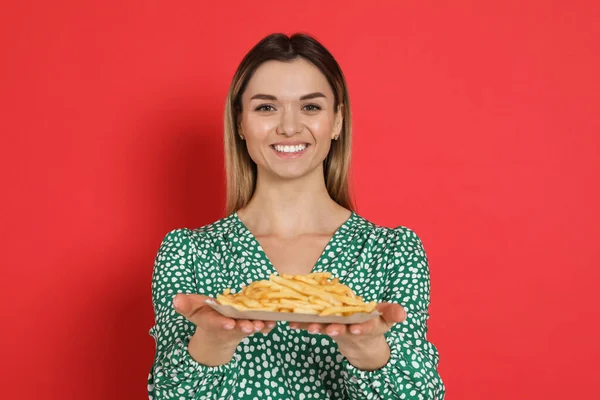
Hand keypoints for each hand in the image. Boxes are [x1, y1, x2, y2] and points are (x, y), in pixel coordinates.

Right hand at [173, 293, 275, 364]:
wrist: (217, 332)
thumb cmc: (204, 315)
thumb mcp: (193, 309)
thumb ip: (185, 304)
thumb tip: (175, 299)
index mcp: (212, 321)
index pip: (215, 323)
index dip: (221, 323)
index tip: (228, 323)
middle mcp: (228, 326)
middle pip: (236, 328)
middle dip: (243, 327)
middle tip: (250, 326)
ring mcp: (241, 327)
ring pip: (251, 328)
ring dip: (258, 326)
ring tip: (266, 323)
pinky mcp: (252, 325)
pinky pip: (262, 326)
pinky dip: (269, 324)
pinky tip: (275, 320)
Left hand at [288, 302, 405, 369]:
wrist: (358, 336)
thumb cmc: (374, 321)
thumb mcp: (386, 317)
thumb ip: (393, 313)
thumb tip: (402, 313)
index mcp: (365, 325)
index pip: (365, 328)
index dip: (362, 328)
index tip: (357, 328)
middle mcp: (348, 328)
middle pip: (342, 330)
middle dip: (335, 330)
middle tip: (329, 330)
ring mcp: (334, 328)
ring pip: (324, 329)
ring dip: (315, 328)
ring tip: (308, 327)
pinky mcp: (321, 325)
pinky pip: (310, 324)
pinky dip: (300, 323)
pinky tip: (290, 321)